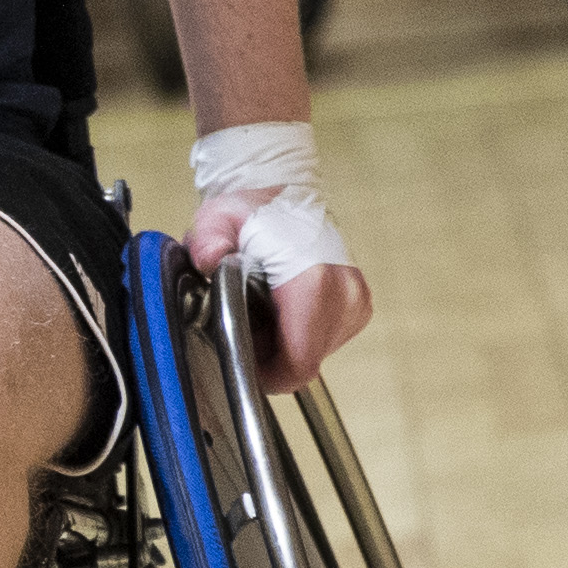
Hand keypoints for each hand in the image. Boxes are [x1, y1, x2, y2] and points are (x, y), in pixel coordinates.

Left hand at [179, 123, 366, 400]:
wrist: (285, 194)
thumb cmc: (251, 212)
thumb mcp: (217, 220)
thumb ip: (209, 240)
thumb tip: (210, 259)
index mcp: (314, 280)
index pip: (298, 363)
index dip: (265, 372)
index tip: (242, 354)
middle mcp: (345, 293)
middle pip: (304, 363)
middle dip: (271, 355)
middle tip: (246, 323)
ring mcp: (356, 301)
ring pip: (314, 354)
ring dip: (285, 345)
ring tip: (263, 310)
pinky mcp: (358, 306)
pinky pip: (325, 341)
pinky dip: (300, 333)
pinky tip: (283, 307)